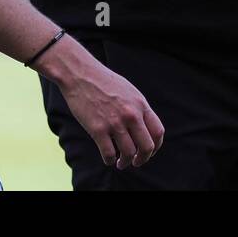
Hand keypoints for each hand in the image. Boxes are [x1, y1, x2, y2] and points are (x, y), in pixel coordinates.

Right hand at [36, 36, 164, 169]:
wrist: (79, 73)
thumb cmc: (103, 82)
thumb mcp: (128, 91)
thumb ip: (138, 109)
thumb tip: (144, 130)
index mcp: (140, 104)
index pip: (158, 132)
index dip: (156, 147)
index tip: (148, 152)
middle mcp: (131, 114)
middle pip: (147, 147)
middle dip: (143, 159)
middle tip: (136, 162)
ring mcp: (115, 122)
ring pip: (128, 154)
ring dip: (126, 162)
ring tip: (121, 162)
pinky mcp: (97, 129)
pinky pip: (109, 154)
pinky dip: (110, 161)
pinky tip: (109, 159)